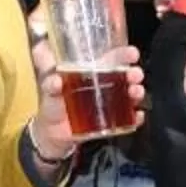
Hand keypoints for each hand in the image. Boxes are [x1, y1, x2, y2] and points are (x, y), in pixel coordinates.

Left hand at [28, 36, 141, 163]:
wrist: (52, 132)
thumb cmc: (53, 102)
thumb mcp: (48, 86)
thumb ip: (49, 79)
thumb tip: (54, 76)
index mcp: (94, 71)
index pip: (113, 58)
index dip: (124, 54)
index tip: (132, 53)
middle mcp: (106, 85)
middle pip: (126, 75)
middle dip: (134, 73)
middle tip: (135, 75)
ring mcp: (111, 103)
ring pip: (131, 95)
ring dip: (137, 92)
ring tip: (135, 92)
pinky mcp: (112, 122)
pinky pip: (128, 119)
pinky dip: (135, 118)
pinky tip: (136, 116)